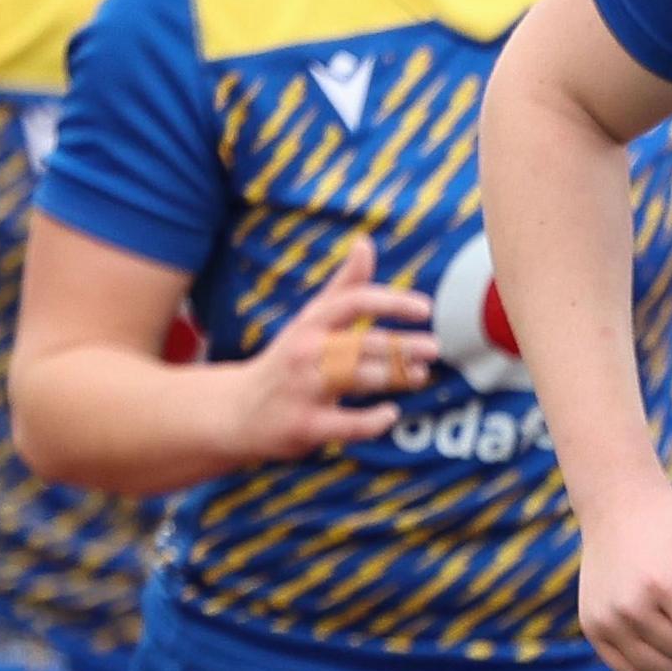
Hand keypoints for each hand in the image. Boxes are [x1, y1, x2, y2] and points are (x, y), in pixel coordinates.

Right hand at [232, 235, 435, 461]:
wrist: (236, 413)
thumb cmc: (288, 359)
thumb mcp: (311, 320)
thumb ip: (344, 286)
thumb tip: (366, 242)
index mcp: (311, 325)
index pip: (354, 302)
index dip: (392, 302)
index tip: (425, 309)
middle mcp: (305, 354)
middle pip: (363, 344)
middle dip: (403, 346)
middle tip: (435, 347)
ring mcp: (303, 390)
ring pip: (358, 379)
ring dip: (396, 377)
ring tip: (420, 376)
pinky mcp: (304, 427)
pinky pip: (346, 424)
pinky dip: (372, 420)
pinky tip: (391, 414)